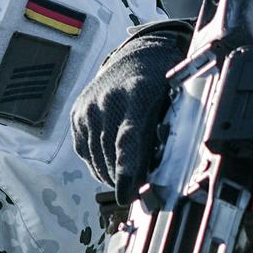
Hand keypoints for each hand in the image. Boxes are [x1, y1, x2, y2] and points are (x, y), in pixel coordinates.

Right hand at [72, 21, 191, 204]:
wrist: (136, 58)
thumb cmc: (162, 83)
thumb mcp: (175, 101)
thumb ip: (168, 133)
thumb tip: (168, 173)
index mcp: (136, 95)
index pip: (128, 140)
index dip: (127, 170)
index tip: (127, 194)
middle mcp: (106, 101)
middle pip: (110, 153)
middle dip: (122, 179)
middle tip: (135, 194)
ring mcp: (88, 108)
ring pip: (95, 156)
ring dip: (109, 175)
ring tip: (124, 185)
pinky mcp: (77, 115)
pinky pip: (84, 149)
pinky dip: (97, 163)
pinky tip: (110, 168)